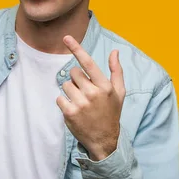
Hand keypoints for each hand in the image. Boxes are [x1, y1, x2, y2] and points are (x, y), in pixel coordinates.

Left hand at [56, 35, 125, 160]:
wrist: (104, 140)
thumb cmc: (111, 112)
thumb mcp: (119, 92)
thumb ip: (116, 71)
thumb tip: (115, 51)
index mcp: (105, 86)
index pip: (88, 63)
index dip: (76, 49)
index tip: (66, 38)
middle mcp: (93, 93)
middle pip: (73, 73)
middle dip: (77, 80)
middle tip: (86, 92)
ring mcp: (81, 103)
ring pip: (65, 85)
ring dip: (71, 92)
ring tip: (81, 102)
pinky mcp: (69, 113)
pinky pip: (59, 98)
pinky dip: (64, 102)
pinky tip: (74, 110)